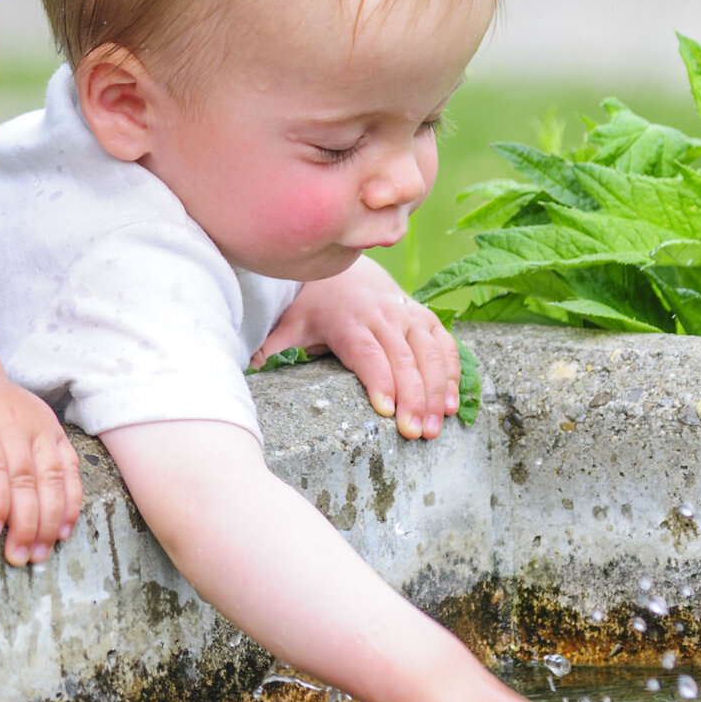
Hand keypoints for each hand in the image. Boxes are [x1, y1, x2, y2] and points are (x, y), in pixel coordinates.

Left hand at [0, 364, 83, 565]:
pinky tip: (65, 529)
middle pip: (24, 474)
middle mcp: (9, 418)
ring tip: (41, 552)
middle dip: (26, 520)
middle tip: (19, 558)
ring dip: (52, 515)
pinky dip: (71, 498)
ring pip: (53, 473)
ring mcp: (35, 423)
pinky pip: (69, 466)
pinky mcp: (52, 429)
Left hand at [257, 257, 458, 439]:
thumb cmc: (314, 305)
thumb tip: (247, 367)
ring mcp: (407, 315)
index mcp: (349, 322)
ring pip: (430, 354)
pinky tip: (453, 404)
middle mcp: (383, 317)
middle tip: (417, 434)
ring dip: (438, 392)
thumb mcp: (290, 322)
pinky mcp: (424, 316)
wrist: (343, 268)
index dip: (380, 381)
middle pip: (403, 360)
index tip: (387, 411)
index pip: (368, 354)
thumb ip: (273, 346)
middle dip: (414, 398)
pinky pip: (445, 345)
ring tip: (437, 427)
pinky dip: (453, 373)